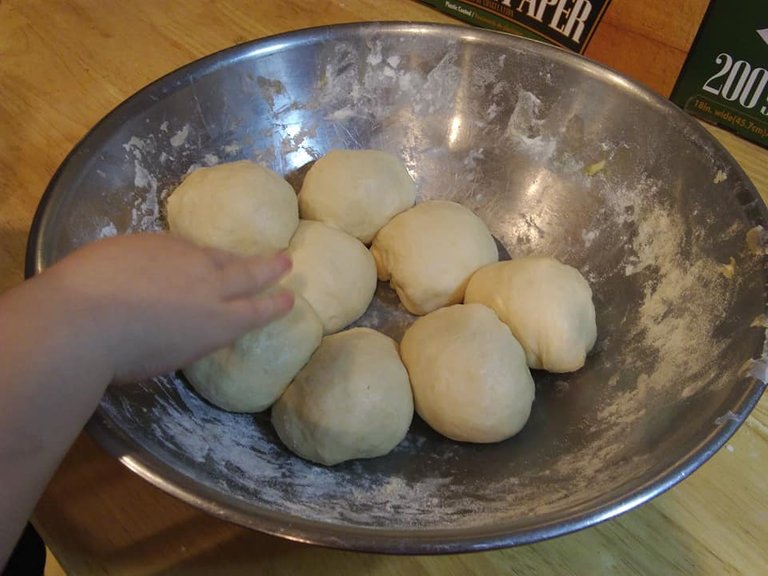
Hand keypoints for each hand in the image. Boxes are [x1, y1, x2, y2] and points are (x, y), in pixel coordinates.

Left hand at [40, 232, 293, 381]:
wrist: (83, 318)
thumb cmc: (122, 358)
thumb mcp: (167, 357)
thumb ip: (185, 335)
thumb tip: (183, 322)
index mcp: (217, 324)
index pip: (256, 312)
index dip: (274, 305)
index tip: (289, 298)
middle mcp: (209, 286)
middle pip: (248, 273)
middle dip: (270, 268)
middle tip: (287, 260)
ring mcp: (183, 258)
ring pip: (216, 254)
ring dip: (233, 256)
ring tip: (243, 255)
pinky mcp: (156, 241)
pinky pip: (182, 245)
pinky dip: (191, 252)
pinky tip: (186, 253)